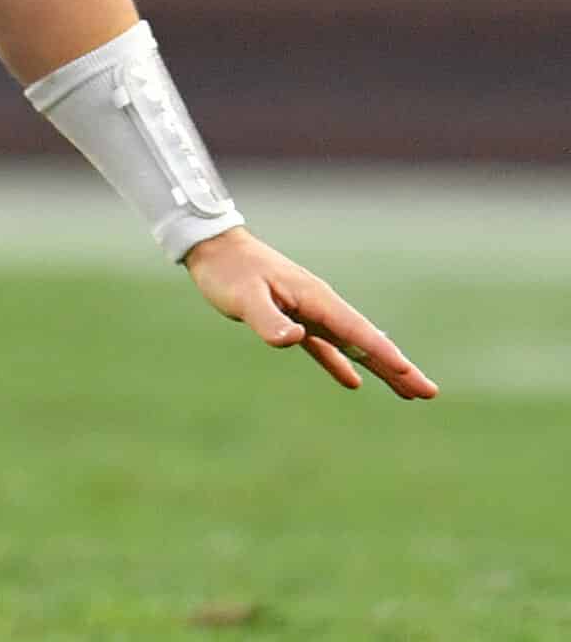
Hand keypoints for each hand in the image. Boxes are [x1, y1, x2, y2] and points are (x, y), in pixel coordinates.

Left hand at [182, 227, 436, 397]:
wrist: (213, 248)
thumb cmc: (228, 271)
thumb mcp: (244, 297)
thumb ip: (269, 319)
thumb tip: (296, 339)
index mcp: (315, 299)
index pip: (358, 333)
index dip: (385, 355)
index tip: (411, 375)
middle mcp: (319, 305)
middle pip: (366, 341)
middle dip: (397, 367)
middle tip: (428, 392)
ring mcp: (308, 312)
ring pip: (352, 345)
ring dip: (379, 367)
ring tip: (407, 391)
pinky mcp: (292, 317)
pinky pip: (324, 345)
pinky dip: (340, 362)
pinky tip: (353, 380)